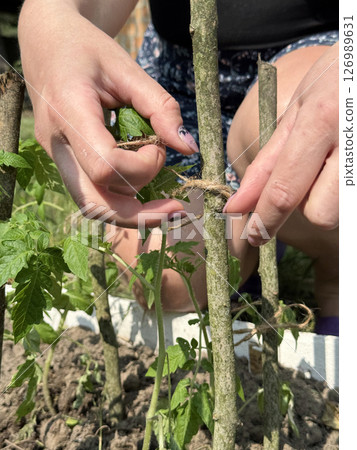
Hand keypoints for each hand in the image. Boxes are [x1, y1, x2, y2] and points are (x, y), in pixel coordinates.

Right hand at [18, 0, 197, 227]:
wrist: (47, 44)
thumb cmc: (87, 49)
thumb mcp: (127, 68)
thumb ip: (160, 107)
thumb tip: (189, 148)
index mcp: (68, 113)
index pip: (105, 166)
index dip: (142, 167)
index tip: (158, 147)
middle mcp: (57, 145)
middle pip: (96, 204)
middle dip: (141, 213)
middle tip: (177, 209)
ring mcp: (56, 158)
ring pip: (93, 206)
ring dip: (133, 207)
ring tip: (163, 197)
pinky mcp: (64, 164)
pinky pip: (92, 194)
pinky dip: (121, 198)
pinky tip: (143, 186)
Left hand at [224, 43, 338, 244]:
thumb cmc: (336, 81)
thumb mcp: (297, 112)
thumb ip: (268, 162)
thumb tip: (237, 204)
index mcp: (320, 120)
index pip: (285, 190)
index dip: (265, 220)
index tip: (253, 235)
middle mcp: (351, 140)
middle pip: (320, 213)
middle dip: (307, 204)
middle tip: (311, 173)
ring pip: (339, 211)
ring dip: (328, 198)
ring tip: (331, 163)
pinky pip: (352, 198)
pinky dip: (342, 187)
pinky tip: (342, 162)